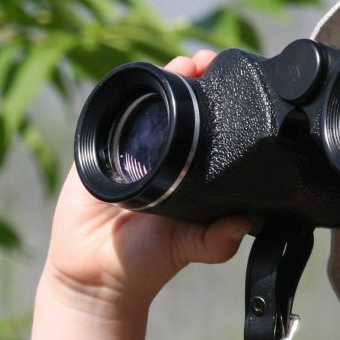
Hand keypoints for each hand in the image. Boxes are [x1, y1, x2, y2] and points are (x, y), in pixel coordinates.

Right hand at [42, 50, 250, 312]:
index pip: (208, 124)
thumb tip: (243, 224)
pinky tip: (138, 86)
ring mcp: (129, 149)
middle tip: (205, 63)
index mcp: (190, 171)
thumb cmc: (146, 261)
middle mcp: (163, 154)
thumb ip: (213, 241)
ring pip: (147, 102)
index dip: (219, 101)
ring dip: (162, 79)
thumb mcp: (186, 248)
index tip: (230, 85)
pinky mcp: (97, 151)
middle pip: (179, 103)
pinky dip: (124, 98)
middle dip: (193, 77)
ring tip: (182, 65)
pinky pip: (109, 118)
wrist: (96, 276)